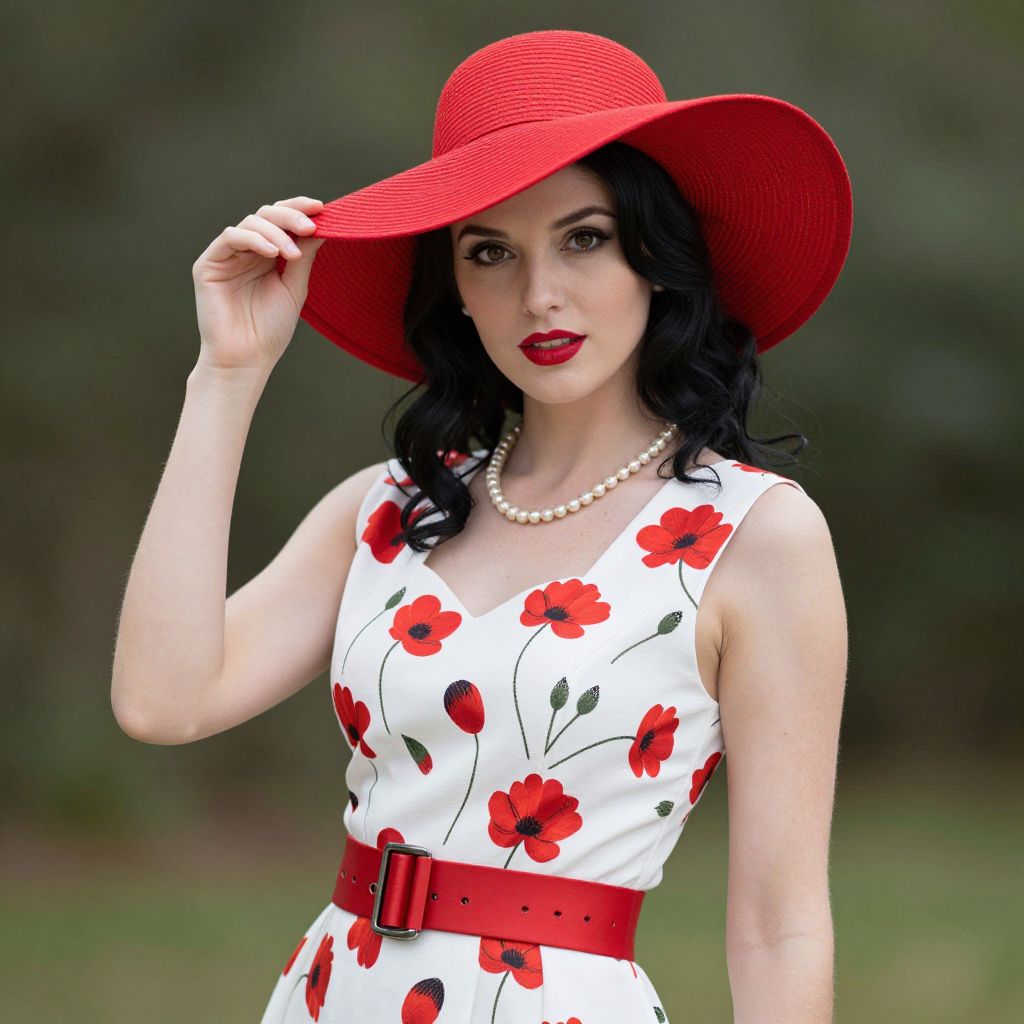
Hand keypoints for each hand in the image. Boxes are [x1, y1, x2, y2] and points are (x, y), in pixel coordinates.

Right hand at [191, 196, 326, 371]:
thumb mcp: (294, 288)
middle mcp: (246, 251)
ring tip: (292, 254)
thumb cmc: (270, 330)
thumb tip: (322, 228)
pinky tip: (273, 253)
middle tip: (311, 227)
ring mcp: (227, 256)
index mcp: (266, 256)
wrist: (246, 359)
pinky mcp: (209, 264)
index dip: (299, 210)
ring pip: (250, 222)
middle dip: (290, 218)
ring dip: (276, 232)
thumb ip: (304, 257)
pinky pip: (231, 237)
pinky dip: (255, 239)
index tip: (322, 209)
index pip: (281, 222)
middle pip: (266, 216)